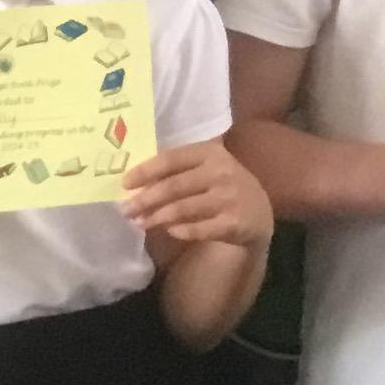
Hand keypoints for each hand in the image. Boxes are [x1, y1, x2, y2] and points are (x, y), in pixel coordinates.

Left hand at [124, 140, 272, 246]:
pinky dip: (180, 231)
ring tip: (140, 223)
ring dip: (156, 218)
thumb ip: (178, 170)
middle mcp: (221, 172)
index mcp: (210, 153)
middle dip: (145, 200)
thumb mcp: (207, 168)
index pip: (171, 159)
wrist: (260, 213)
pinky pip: (198, 230)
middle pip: (173, 186)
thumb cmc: (223, 186)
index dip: (145, 171)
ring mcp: (229, 198)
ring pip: (182, 209)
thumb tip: (137, 182)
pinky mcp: (233, 223)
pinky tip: (170, 231)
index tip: (124, 184)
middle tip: (126, 210)